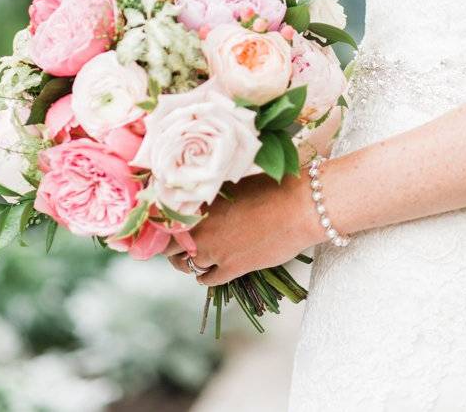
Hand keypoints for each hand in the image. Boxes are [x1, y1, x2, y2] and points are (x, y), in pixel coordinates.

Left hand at [164, 173, 323, 285]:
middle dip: (171, 248)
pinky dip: (205, 276)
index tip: (166, 230)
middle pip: (168, 247)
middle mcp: (199, 227)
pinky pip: (206, 279)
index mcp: (197, 203)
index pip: (164, 220)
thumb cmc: (273, 188)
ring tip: (192, 260)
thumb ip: (210, 198)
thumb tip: (197, 204)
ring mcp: (214, 250)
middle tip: (177, 247)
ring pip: (185, 266)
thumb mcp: (233, 186)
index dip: (163, 227)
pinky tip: (210, 271)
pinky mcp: (231, 268)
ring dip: (187, 263)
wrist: (301, 206)